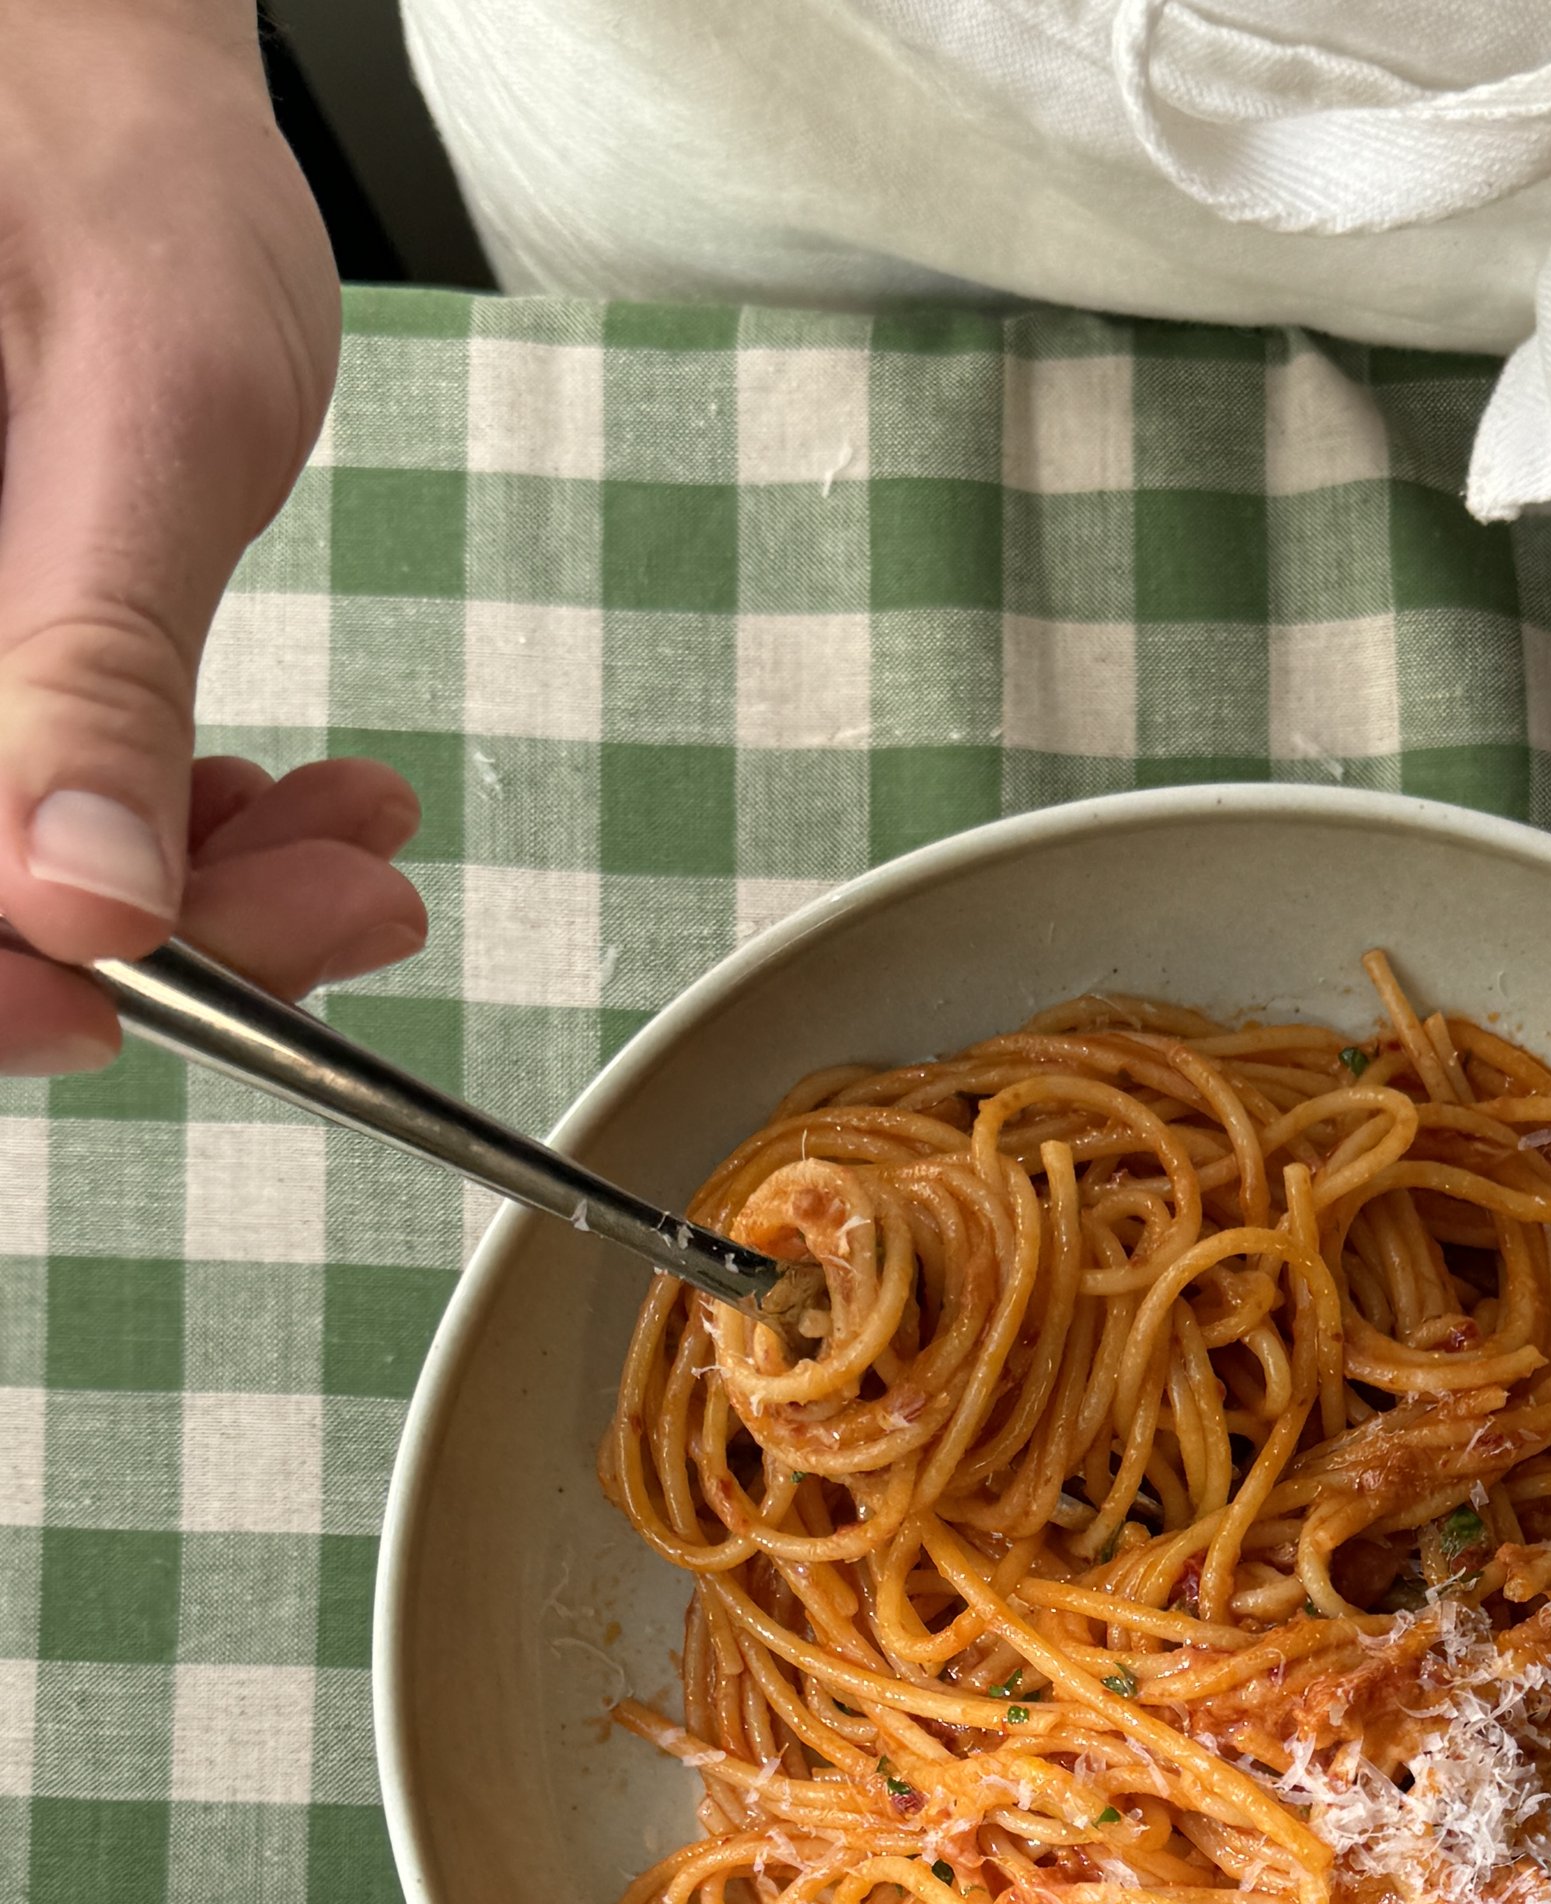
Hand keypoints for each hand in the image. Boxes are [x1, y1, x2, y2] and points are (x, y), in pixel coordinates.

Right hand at [0, 0, 424, 1066]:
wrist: (104, 84)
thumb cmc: (103, 172)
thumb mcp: (136, 419)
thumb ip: (94, 665)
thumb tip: (77, 900)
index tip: (137, 1003)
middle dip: (162, 934)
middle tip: (349, 904)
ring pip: (28, 863)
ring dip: (204, 895)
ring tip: (356, 848)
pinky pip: (50, 806)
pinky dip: (182, 832)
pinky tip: (303, 813)